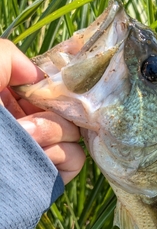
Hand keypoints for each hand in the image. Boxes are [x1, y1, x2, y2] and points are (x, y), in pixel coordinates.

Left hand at [0, 39, 84, 183]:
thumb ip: (9, 56)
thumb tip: (38, 76)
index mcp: (8, 98)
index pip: (48, 87)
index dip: (51, 87)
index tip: (43, 90)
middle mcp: (26, 122)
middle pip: (65, 108)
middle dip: (49, 112)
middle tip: (24, 122)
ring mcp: (39, 148)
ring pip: (72, 131)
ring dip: (51, 131)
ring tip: (24, 138)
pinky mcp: (51, 172)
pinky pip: (76, 156)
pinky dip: (61, 153)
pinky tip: (38, 155)